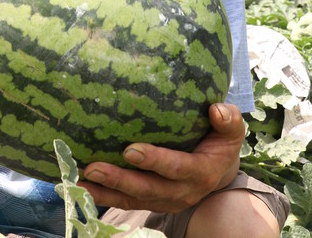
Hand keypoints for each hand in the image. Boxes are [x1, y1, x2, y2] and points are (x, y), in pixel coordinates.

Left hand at [81, 103, 244, 212]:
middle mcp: (181, 192)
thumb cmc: (221, 141)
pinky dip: (103, 197)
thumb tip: (216, 110)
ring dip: (105, 192)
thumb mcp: (232, 130)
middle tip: (94, 167)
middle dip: (120, 180)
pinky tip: (80, 187)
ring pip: (132, 199)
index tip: (131, 149)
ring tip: (80, 180)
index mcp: (200, 172)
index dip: (154, 161)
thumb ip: (228, 120)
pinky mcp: (150, 201)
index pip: (175, 168)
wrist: (220, 170)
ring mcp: (164, 200)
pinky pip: (125, 202)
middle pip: (148, 189)